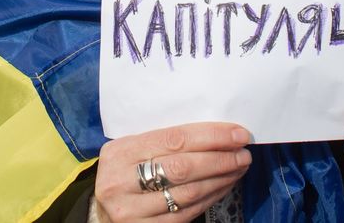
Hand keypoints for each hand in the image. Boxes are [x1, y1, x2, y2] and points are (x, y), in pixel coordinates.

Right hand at [94, 122, 251, 221]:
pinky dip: (211, 197)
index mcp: (120, 152)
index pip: (173, 139)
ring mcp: (132, 211)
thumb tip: (213, 130)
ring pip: (188, 193)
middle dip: (220, 158)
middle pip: (182, 167)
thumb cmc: (125, 172)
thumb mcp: (131, 149)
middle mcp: (121, 182)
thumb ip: (161, 140)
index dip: (210, 136)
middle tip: (244, 152)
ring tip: (239, 167)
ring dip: (221, 179)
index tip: (236, 133)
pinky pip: (187, 213)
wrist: (100, 210)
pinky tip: (224, 186)